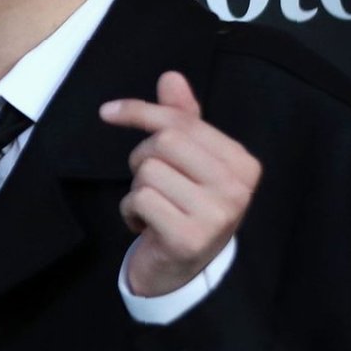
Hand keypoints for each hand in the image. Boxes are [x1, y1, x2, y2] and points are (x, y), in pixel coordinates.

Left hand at [99, 72, 261, 297]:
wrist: (184, 273)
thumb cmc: (186, 209)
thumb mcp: (189, 163)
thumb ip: (183, 119)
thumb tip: (171, 78)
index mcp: (242, 163)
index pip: (182, 122)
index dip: (140, 113)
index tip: (108, 112)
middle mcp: (237, 188)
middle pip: (164, 142)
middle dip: (142, 159)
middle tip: (150, 184)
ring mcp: (216, 215)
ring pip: (148, 171)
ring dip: (137, 190)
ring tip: (154, 208)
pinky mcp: (189, 238)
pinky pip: (140, 200)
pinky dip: (131, 211)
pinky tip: (146, 226)